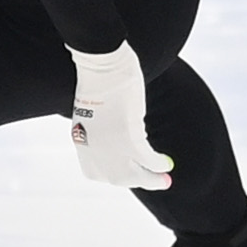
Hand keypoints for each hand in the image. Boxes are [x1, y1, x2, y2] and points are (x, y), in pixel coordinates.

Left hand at [67, 43, 171, 190]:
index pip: (93, 172)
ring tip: (165, 179)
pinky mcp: (127, 136)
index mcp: (81, 139)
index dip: (111, 176)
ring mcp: (108, 144)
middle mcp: (92, 146)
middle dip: (138, 182)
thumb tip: (125, 131)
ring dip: (151, 179)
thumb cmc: (99, 78)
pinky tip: (165, 164)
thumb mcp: (95, 107)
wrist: (100, 63)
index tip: (127, 174)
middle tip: (157, 182)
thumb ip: (104, 124)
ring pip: (131, 174)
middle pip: (115, 178)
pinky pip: (146, 158)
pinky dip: (157, 164)